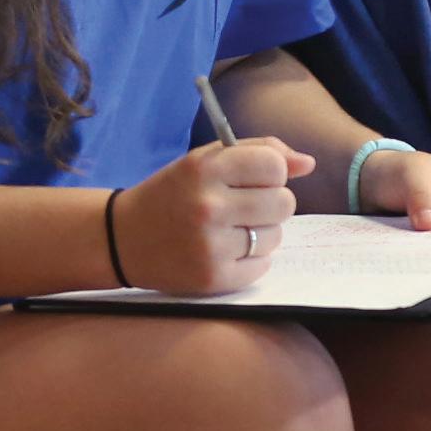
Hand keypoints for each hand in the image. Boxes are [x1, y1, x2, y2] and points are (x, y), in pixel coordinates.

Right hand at [114, 138, 313, 293]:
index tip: (254, 179)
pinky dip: (250, 260)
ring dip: (261, 233)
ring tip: (229, 230)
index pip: (274, 166)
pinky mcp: (212, 278)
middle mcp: (208, 206)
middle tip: (242, 207)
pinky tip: (224, 251)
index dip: (272, 173)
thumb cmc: (174, 193)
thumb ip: (260, 152)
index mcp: (205, 168)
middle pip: (284, 203)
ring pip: (275, 236)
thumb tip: (308, 163)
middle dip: (270, 203)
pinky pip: (262, 266)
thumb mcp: (206, 160)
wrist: (122, 238)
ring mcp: (210, 245)